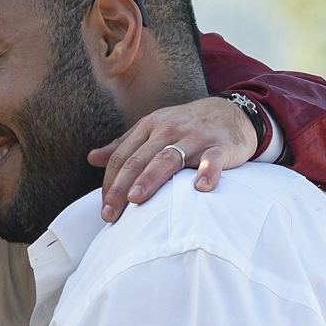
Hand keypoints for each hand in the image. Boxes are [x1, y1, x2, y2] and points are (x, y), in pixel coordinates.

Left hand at [89, 95, 257, 222]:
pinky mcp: (221, 146)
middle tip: (110, 213)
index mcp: (150, 127)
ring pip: (168, 158)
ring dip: (151, 179)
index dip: (110, 182)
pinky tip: (200, 188)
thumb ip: (124, 145)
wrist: (233, 112)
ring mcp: (195, 137)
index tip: (104, 208)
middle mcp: (169, 129)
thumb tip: (92, 158)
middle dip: (121, 187)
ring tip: (136, 199)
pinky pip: (212, 160)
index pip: (122, 156)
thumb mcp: (154, 129)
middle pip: (139, 160)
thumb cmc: (187, 127)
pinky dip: (208, 172)